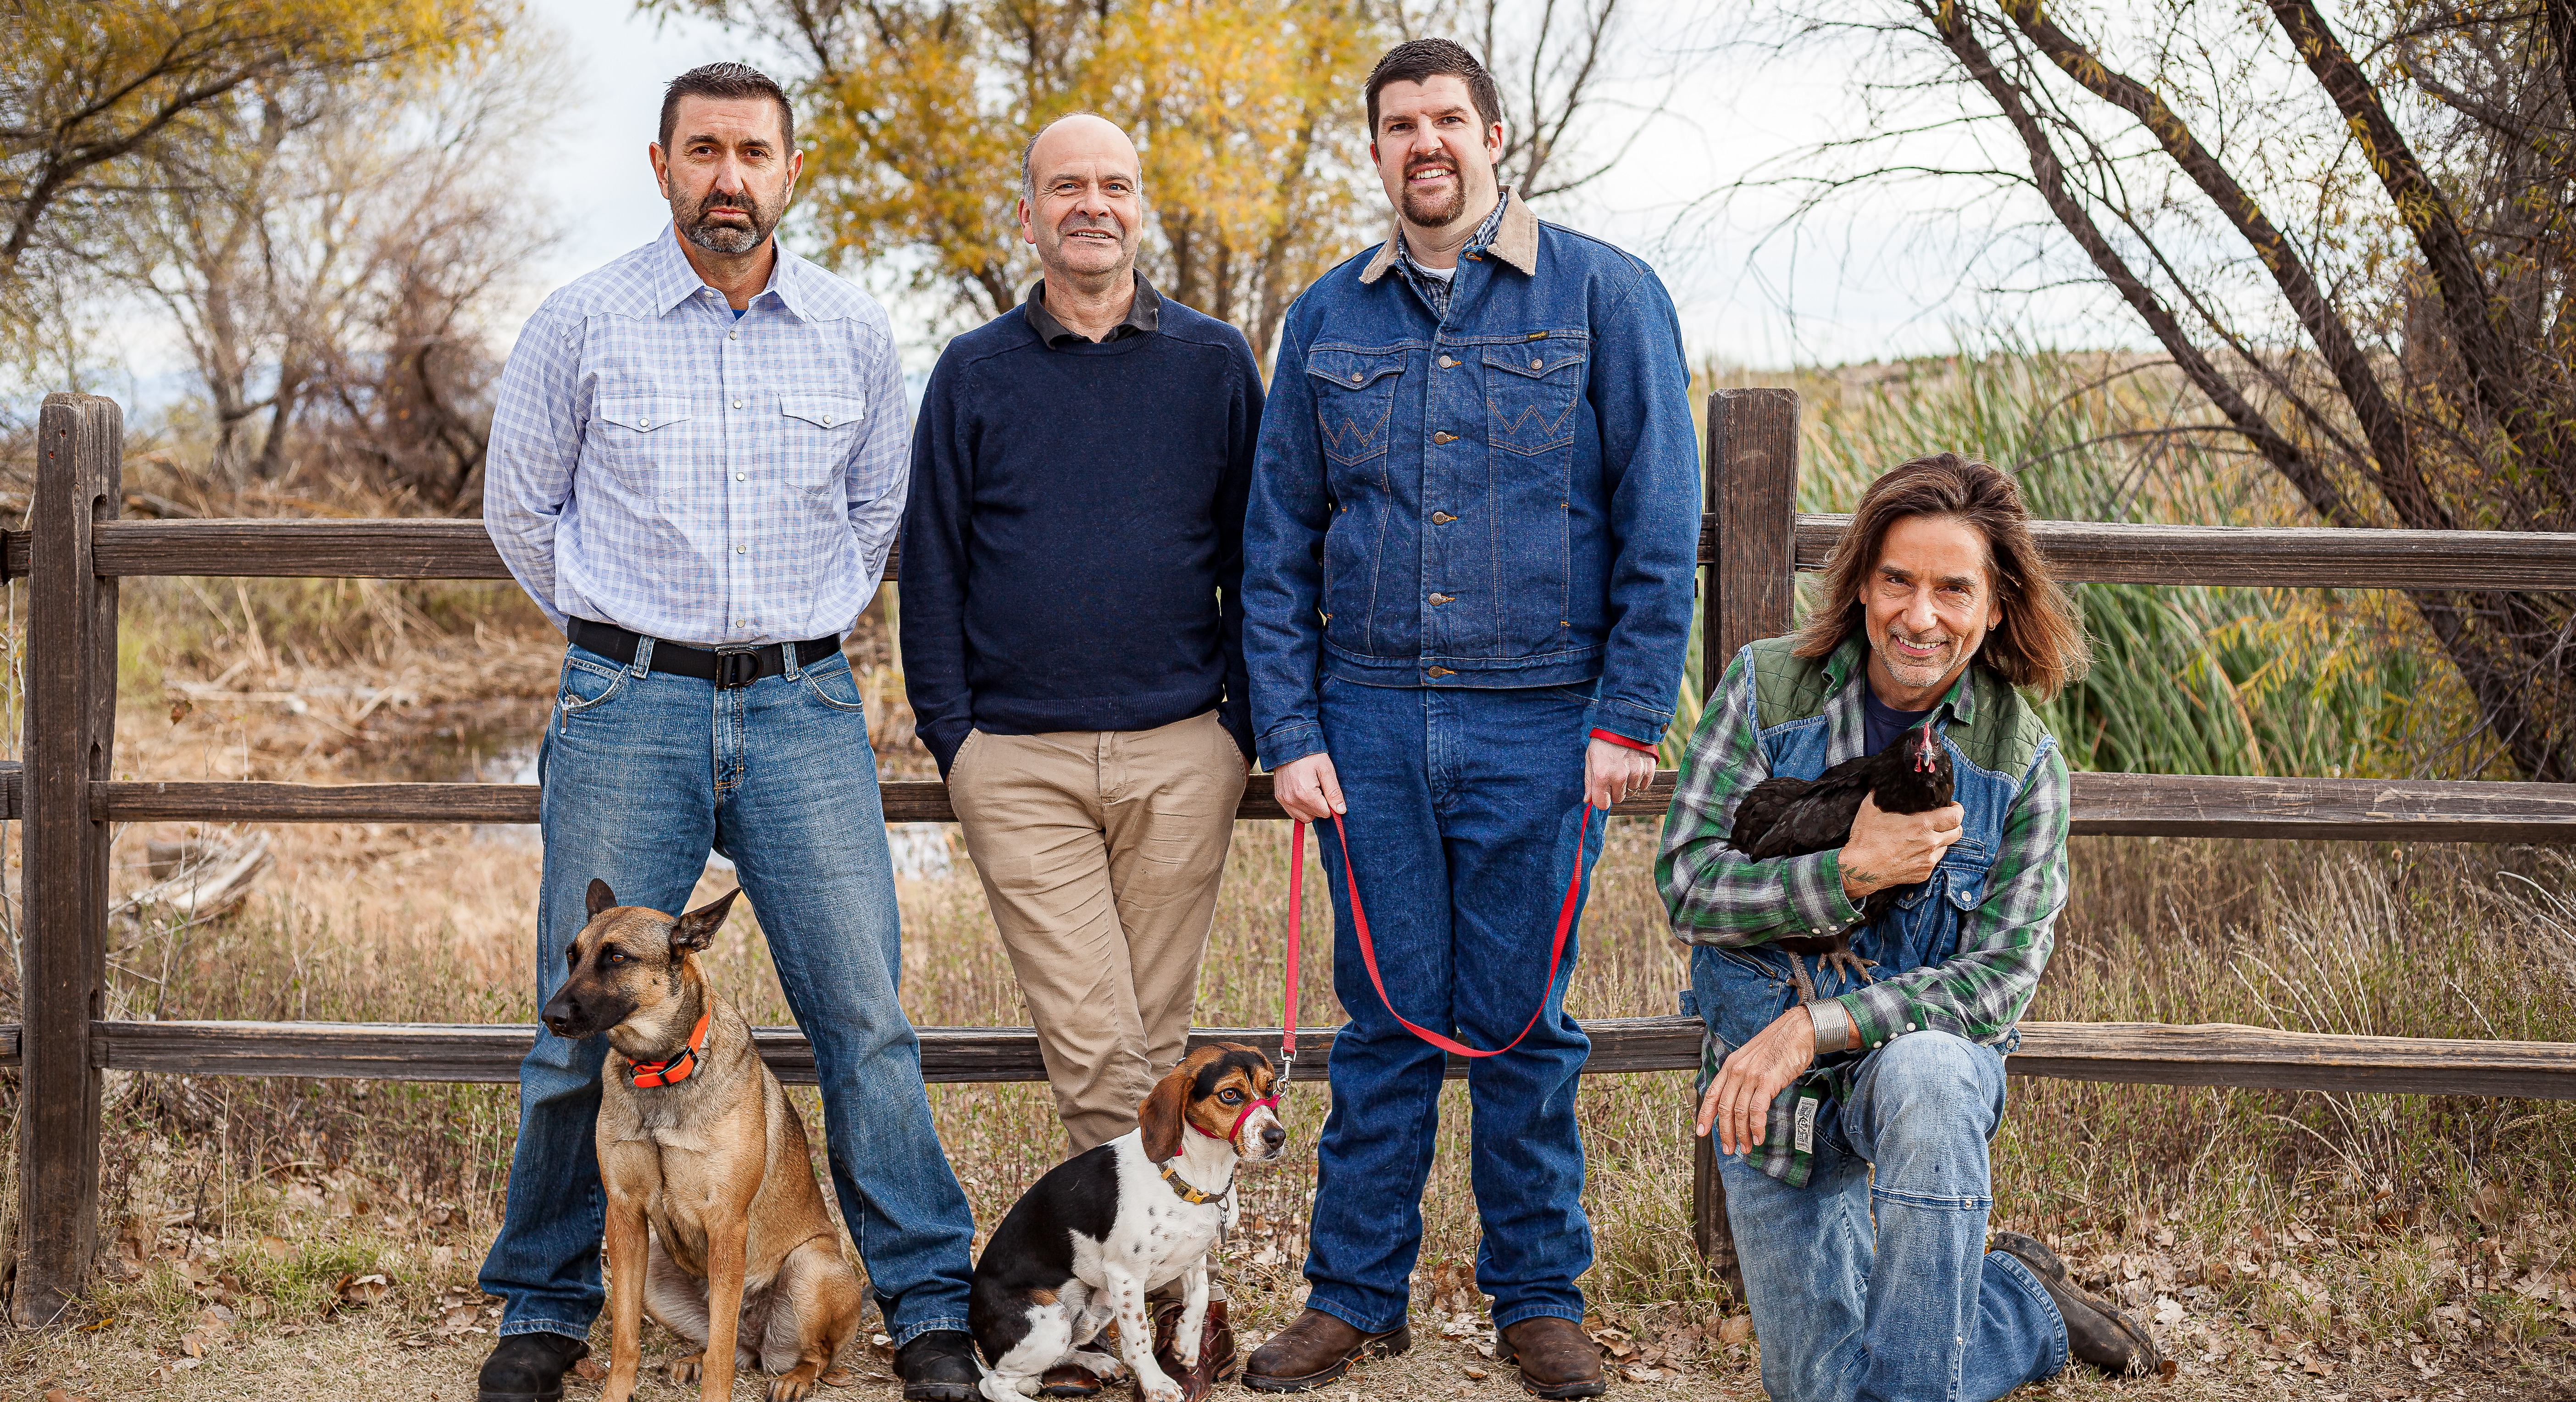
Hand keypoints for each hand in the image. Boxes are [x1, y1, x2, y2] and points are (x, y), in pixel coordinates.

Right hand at [1272, 752, 1344, 822]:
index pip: (1325, 813)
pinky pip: (1293, 812)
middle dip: (1320, 805)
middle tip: (1318, 786)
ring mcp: (1284, 799)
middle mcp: (1292, 800)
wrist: (1288, 744)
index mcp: (1306, 794)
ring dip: (1310, 808)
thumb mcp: (1326, 770)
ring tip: (1310, 789)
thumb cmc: (1310, 755)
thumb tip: (1341, 811)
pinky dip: (1300, 807)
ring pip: (1304, 817)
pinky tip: (1302, 792)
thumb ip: (1334, 792)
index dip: (1330, 803)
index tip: (1327, 789)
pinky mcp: (1279, 797)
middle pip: (1315, 815)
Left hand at [1584, 737, 1657, 809]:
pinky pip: (1643, 785)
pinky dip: (1639, 779)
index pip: (1602, 804)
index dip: (1601, 799)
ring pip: (1631, 792)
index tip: (1602, 793)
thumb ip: (1590, 782)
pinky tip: (1633, 766)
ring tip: (1624, 766)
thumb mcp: (1591, 759)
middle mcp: (1619, 777)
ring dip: (1627, 783)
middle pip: (1618, 799)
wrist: (1625, 723)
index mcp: (1602, 775)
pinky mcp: (1648, 769)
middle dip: (1614, 790)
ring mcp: (1636, 773)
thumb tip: (1589, 801)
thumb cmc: (1604, 742)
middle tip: (1613, 774)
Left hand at [1695, 1006, 1818, 1155]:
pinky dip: (1756, 1127)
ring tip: (1746, 1148)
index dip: (1705, 1115)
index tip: (1702, 1132)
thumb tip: (1740, 1099)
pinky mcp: (1768, 1081)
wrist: (1797, 1029)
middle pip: (1724, 1108)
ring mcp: (1751, 1075)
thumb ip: (1743, 1076)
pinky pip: (1757, 1110)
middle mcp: (1737, 1070)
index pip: (1711, 1094)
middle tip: (1729, 1149)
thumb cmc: (1778, 1045)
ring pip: (1740, 1112)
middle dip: (1725, 1132)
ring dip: (1741, 1134)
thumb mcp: (1752, 1058)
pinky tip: (1758, 1137)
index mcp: (1730, 1065)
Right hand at [1837, 794, 1963, 898]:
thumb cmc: (1866, 839)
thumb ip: (1881, 793)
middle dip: (1954, 823)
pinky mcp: (1922, 874)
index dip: (1957, 809)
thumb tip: (1883, 782)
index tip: (1952, 806)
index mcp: (1922, 825)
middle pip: (1957, 832)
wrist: (1859, 869)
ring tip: (1927, 835)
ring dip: (1941, 839)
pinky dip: (1929, 854)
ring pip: (1946, 847)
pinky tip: (1916, 850)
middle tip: (1944, 819)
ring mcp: (1928, 861)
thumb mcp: (1871, 808)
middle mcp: (1930, 843)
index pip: (1955, 816)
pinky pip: (1934, 861)